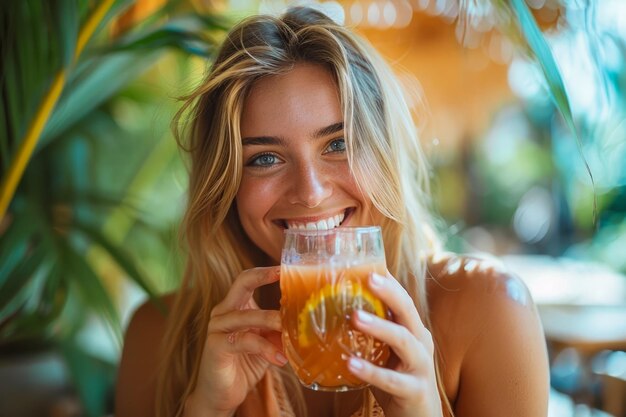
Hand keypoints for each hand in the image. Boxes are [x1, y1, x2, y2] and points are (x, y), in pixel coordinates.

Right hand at [186, 267, 287, 415]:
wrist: (220, 395)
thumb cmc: (245, 364)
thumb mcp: (267, 342)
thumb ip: (279, 329)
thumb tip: (307, 320)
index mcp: (234, 306)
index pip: (248, 279)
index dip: (266, 271)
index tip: (287, 267)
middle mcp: (223, 312)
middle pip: (242, 283)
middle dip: (263, 277)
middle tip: (284, 276)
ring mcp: (217, 328)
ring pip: (248, 315)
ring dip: (272, 320)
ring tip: (290, 330)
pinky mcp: (216, 346)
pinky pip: (244, 341)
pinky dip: (265, 348)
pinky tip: (280, 359)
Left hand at [348, 272, 443, 416]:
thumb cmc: (399, 379)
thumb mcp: (388, 352)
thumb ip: (373, 333)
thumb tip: (339, 308)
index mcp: (415, 331)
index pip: (403, 300)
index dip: (389, 282)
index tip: (369, 264)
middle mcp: (421, 344)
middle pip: (408, 312)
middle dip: (390, 293)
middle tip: (369, 278)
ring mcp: (420, 367)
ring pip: (403, 341)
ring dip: (379, 327)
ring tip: (355, 317)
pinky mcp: (413, 390)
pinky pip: (391, 379)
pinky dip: (371, 371)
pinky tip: (350, 364)